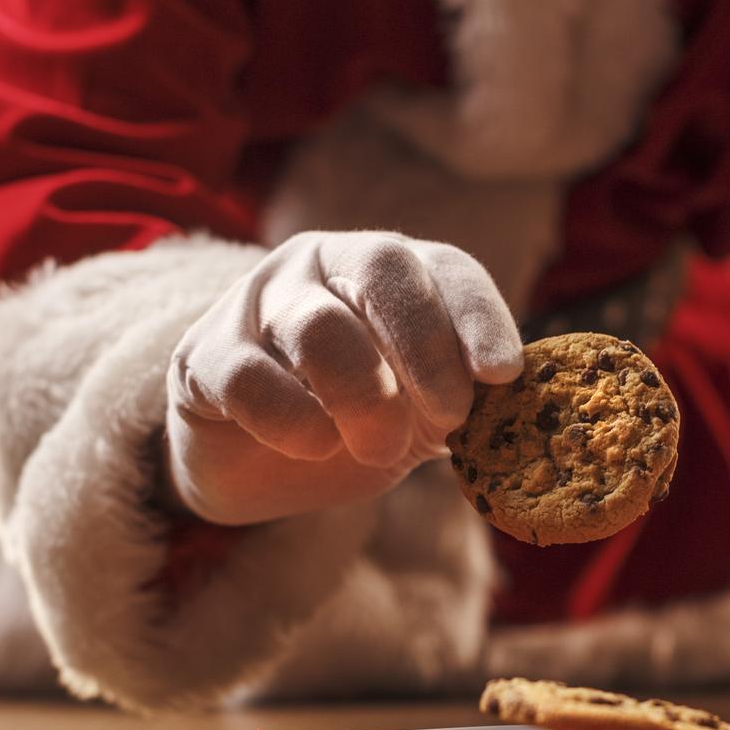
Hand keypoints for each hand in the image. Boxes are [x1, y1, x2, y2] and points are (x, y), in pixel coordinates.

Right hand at [164, 231, 521, 523]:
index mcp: (391, 269)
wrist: (259, 465)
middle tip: (450, 418)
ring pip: (319, 325)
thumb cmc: (356, 423)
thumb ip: (469, 403)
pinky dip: (293, 421)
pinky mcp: (203, 358)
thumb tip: (526, 413)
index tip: (504, 374)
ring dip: (364, 395)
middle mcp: (325, 264)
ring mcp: (259, 302)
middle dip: (427, 347)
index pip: (447, 267)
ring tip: (381, 447)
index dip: (480, 316)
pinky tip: (315, 447)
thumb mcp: (424, 413)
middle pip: (383, 268)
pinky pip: (248, 378)